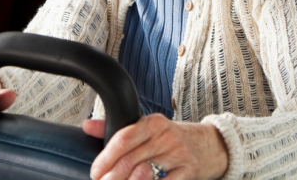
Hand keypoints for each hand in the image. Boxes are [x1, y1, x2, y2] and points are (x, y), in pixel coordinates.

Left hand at [85, 114, 227, 179]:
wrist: (209, 145)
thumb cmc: (171, 138)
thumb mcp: (147, 128)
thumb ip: (117, 128)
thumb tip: (87, 126)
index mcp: (153, 122)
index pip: (125, 137)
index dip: (107, 156)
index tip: (96, 170)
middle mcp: (166, 136)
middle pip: (132, 159)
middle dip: (112, 176)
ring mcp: (178, 155)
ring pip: (146, 174)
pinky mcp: (189, 172)